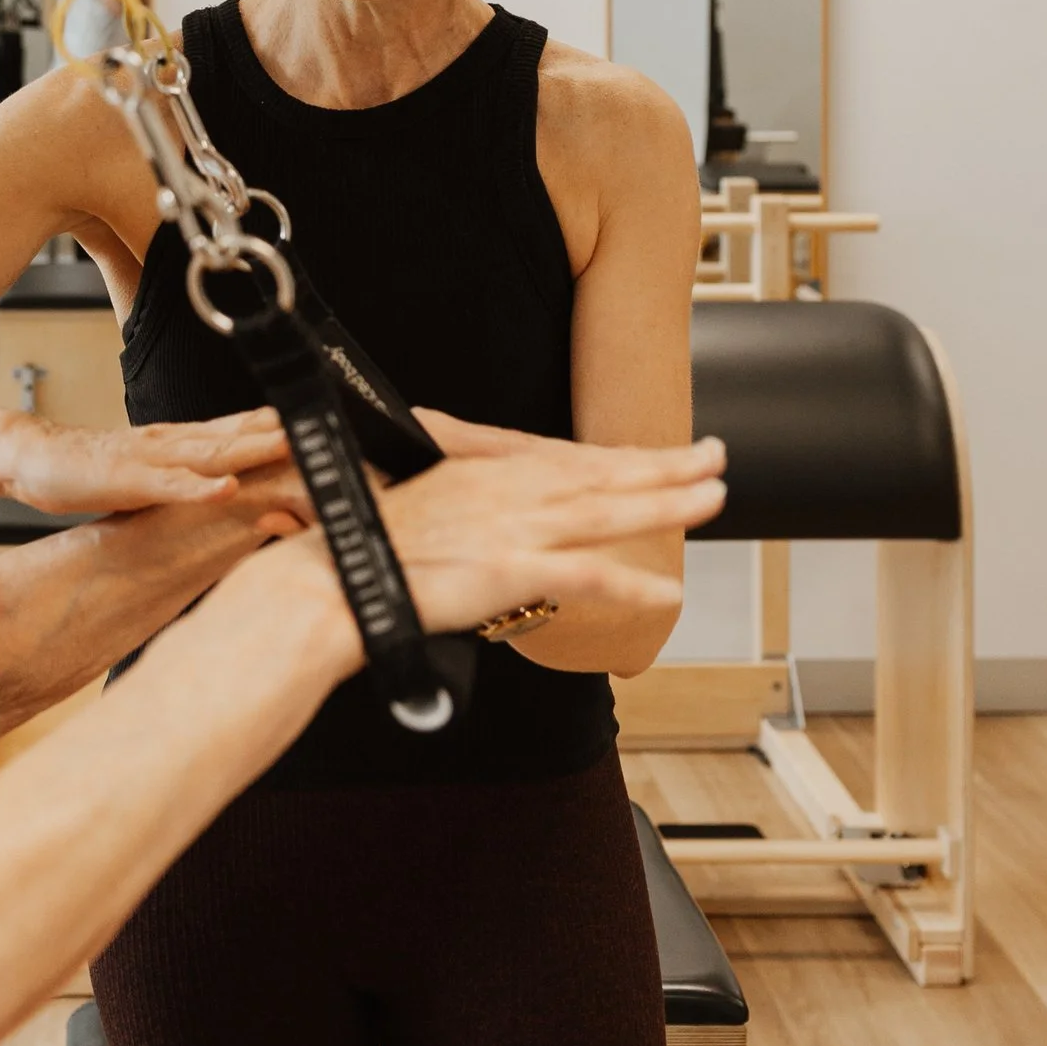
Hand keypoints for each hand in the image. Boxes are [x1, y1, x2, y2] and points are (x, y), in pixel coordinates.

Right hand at [0, 407, 294, 519]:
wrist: (30, 456)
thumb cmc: (85, 467)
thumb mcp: (145, 471)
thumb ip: (179, 475)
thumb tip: (215, 485)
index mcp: (174, 441)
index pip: (233, 429)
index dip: (275, 427)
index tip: (316, 427)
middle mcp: (168, 442)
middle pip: (233, 436)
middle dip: (278, 434)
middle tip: (322, 432)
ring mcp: (149, 459)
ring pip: (209, 453)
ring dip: (251, 448)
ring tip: (288, 444)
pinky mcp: (126, 481)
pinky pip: (168, 486)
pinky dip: (199, 488)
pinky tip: (226, 489)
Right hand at [374, 432, 724, 642]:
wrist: (331, 582)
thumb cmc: (363, 552)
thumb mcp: (421, 507)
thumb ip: (467, 509)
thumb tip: (494, 519)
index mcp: (485, 474)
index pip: (569, 460)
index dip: (622, 456)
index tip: (664, 454)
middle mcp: (504, 493)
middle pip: (599, 474)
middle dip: (663, 466)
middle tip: (715, 457)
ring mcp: (509, 529)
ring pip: (604, 511)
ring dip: (663, 504)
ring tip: (712, 498)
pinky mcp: (507, 570)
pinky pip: (584, 577)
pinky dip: (629, 585)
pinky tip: (665, 592)